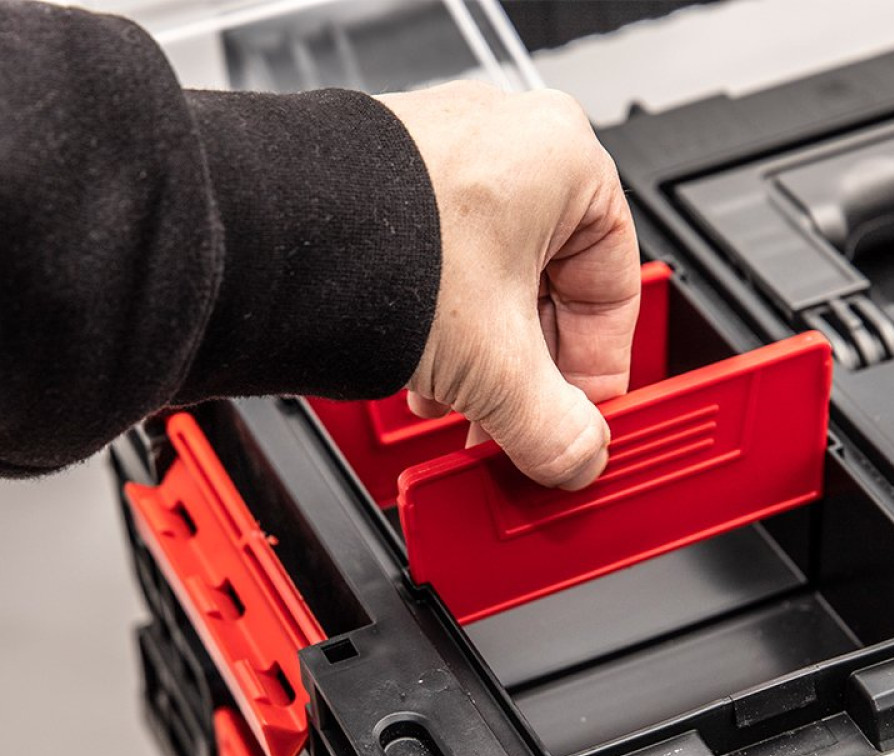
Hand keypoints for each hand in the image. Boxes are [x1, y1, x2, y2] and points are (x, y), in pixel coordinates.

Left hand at [377, 82, 639, 489]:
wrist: (261, 235)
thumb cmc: (376, 247)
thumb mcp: (495, 362)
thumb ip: (553, 425)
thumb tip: (577, 458)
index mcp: (567, 160)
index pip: (617, 289)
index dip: (601, 371)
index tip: (585, 420)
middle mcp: (511, 145)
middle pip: (553, 293)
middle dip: (533, 376)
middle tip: (524, 429)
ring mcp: (449, 159)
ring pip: (498, 287)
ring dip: (489, 363)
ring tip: (467, 410)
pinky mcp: (398, 187)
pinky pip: (449, 272)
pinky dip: (448, 330)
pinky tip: (429, 377)